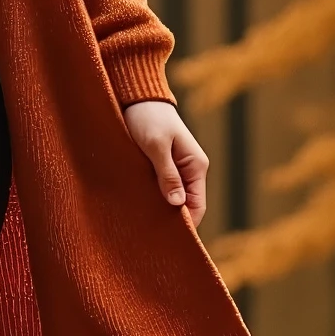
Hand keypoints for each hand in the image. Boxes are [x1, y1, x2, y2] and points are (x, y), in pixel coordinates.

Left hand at [123, 100, 207, 226]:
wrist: (137, 96)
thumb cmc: (148, 117)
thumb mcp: (156, 145)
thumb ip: (167, 174)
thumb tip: (178, 204)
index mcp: (196, 166)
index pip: (197, 206)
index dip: (186, 225)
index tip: (167, 239)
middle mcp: (189, 171)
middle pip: (185, 206)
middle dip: (170, 220)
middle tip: (149, 236)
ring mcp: (175, 169)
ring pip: (171, 198)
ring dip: (159, 209)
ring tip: (141, 224)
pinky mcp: (160, 166)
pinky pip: (160, 188)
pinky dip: (151, 198)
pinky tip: (137, 206)